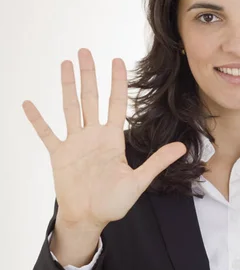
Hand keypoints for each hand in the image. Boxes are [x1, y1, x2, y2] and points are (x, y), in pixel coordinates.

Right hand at [22, 48, 186, 230]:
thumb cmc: (113, 203)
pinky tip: (28, 104)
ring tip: (65, 64)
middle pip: (90, 98)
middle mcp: (93, 136)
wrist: (89, 218)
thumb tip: (181, 148)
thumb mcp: (138, 181)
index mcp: (112, 139)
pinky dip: (37, 120)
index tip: (117, 61)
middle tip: (85, 51)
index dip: (117, 83)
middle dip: (88, 75)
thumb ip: (157, 162)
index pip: (116, 104)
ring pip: (69, 108)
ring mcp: (75, 143)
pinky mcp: (59, 154)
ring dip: (67, 86)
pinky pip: (46, 133)